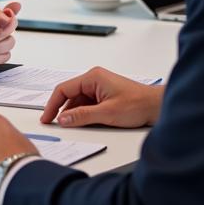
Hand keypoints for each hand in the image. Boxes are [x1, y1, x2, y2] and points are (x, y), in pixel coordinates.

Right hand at [40, 66, 163, 127]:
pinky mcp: (105, 95)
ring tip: (71, 127)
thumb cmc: (137, 105)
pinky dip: (83, 114)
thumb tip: (63, 120)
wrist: (156, 107)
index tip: (47, 118)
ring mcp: (100, 87)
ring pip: (78, 101)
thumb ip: (82, 116)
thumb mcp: (106, 113)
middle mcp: (94, 79)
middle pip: (70, 95)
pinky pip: (88, 104)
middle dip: (62, 110)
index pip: (64, 89)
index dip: (52, 105)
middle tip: (55, 125)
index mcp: (92, 77)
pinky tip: (84, 123)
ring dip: (74, 113)